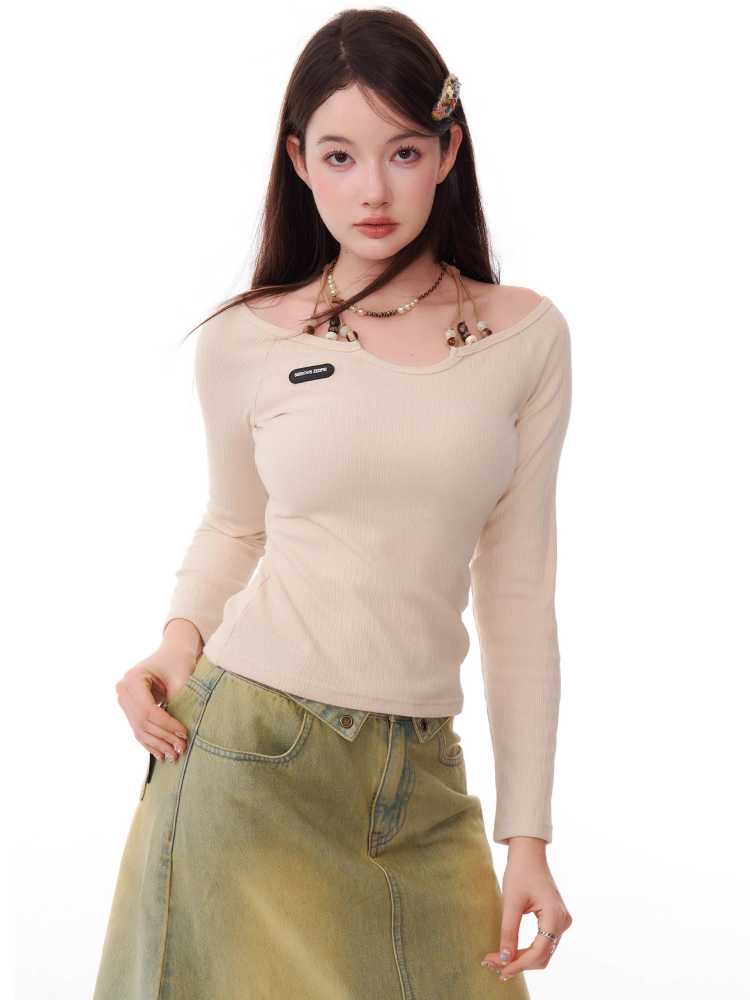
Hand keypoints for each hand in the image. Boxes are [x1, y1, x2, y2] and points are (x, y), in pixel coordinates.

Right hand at [115, 646, 195, 762]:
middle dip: (163, 737)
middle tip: (181, 748)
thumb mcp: (180, 679)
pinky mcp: (129, 708)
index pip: (148, 710)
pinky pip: (138, 729)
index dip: (166, 725)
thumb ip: (177, 702)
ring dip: (158, 744)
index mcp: (133, 679)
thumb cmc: (178, 662)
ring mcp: (124, 700)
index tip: (183, 733)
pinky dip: (151, 743)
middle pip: (142, 722)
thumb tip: (178, 734)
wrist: (173, 652)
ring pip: (140, 729)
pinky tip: (162, 754)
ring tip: (174, 755)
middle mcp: (123, 690)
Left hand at [481, 838, 571, 981]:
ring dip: (522, 960)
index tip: (498, 968)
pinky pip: (543, 943)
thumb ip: (508, 932)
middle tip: (492, 965)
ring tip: (498, 962)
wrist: (529, 853)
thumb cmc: (520, 871)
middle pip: (542, 956)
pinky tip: (510, 954)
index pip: (539, 952)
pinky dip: (527, 951)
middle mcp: (563, 922)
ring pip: (543, 952)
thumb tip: (504, 960)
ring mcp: (562, 922)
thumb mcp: (511, 902)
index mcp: (555, 917)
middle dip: (518, 964)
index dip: (518, 964)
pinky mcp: (556, 920)